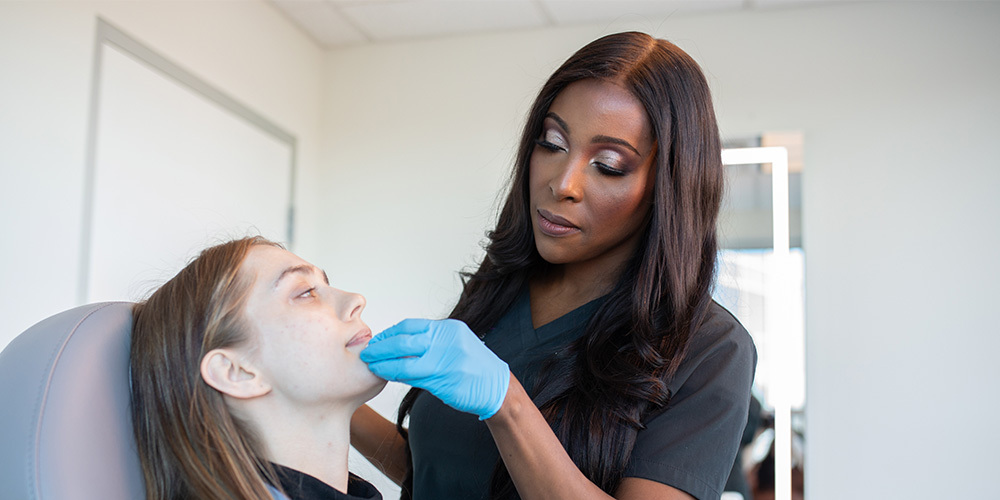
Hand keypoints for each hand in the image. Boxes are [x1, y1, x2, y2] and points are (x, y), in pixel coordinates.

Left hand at [360, 318, 509, 419]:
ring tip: (371, 366)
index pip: (409, 326)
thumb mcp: (456, 342)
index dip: (389, 333)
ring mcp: (445, 362)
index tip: (376, 340)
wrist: (496, 386)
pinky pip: (412, 378)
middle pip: (403, 341)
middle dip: (381, 348)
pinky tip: (388, 375)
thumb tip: (399, 342)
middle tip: (367, 353)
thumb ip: (431, 340)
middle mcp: (446, 342)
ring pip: (404, 362)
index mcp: (448, 329)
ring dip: (383, 364)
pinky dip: (397, 376)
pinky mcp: (443, 382)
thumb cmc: (473, 365)